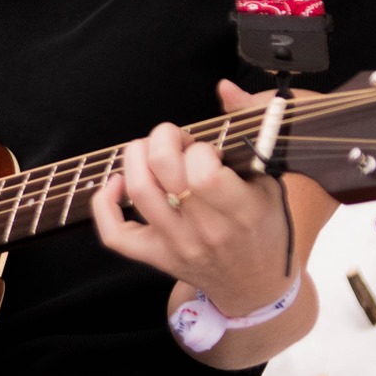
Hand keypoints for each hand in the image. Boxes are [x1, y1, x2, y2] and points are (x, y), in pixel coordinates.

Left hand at [91, 80, 301, 315]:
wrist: (256, 287)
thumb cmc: (264, 226)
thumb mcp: (270, 180)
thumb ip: (249, 129)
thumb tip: (225, 88)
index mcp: (242, 211)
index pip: (204, 173)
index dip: (198, 149)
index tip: (205, 148)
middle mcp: (207, 231)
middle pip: (164, 174)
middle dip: (162, 139)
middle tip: (173, 138)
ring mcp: (177, 246)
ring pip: (139, 194)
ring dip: (134, 158)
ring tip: (148, 150)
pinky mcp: (156, 257)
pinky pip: (115, 235)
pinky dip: (104, 204)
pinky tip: (117, 183)